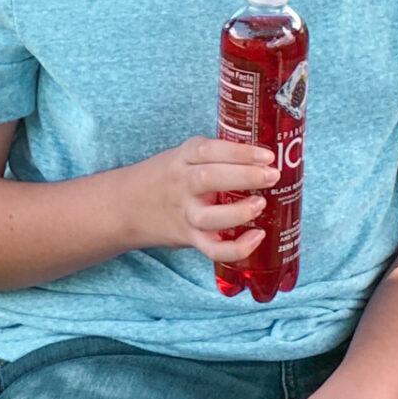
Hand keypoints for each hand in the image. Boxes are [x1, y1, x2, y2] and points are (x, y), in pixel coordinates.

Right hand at [126, 137, 276, 264]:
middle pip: (209, 178)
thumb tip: (265, 156)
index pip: (208, 149)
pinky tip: (257, 237)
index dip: (239, 152)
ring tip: (261, 204)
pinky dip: (237, 248)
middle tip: (272, 176)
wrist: (125, 207)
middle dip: (245, 176)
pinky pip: (213, 249)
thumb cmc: (166, 179)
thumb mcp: (182, 156)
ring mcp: (185, 214)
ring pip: (209, 217)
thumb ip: (215, 155)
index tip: (267, 156)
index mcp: (181, 159)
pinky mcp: (190, 238)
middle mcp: (182, 185)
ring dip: (238, 212)